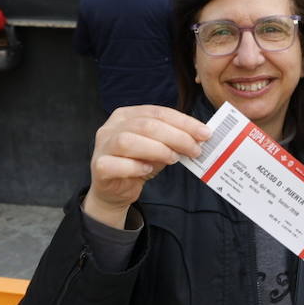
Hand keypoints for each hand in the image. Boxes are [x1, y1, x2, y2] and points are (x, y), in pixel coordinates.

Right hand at [82, 106, 210, 228]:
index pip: (158, 112)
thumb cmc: (138, 165)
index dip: (183, 122)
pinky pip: (115, 164)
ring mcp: (103, 146)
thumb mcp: (159, 149)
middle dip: (176, 136)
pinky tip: (148, 170)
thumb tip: (199, 138)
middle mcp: (111, 127)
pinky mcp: (99, 166)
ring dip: (157, 149)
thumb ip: (173, 141)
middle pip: (145, 125)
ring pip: (128, 141)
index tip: (205, 133)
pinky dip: (135, 166)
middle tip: (195, 149)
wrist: (114, 192)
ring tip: (174, 159)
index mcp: (126, 115)